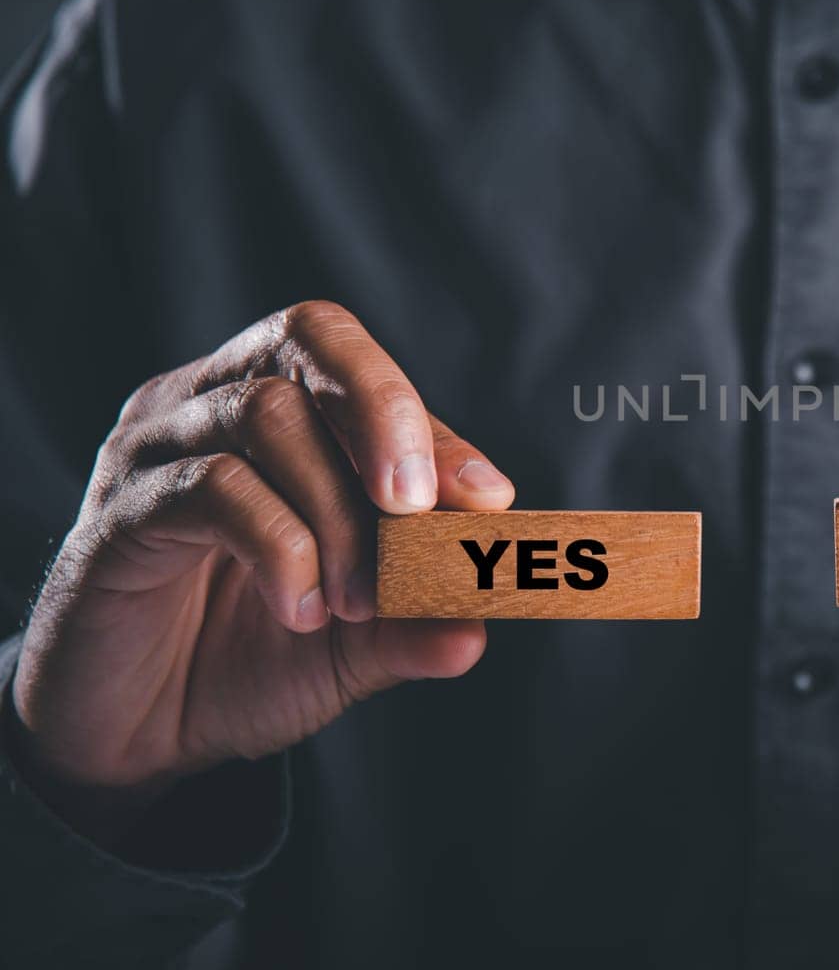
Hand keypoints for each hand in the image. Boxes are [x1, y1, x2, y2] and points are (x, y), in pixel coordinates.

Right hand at [10, 301, 513, 837]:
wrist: (137, 736)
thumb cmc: (248, 659)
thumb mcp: (355, 646)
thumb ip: (415, 624)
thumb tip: (480, 626)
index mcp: (278, 406)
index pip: (364, 371)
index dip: (432, 427)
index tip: (489, 499)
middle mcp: (212, 403)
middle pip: (311, 337)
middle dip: (387, 411)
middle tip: (420, 507)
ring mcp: (156, 450)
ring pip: (267, 413)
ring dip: (337, 510)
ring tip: (359, 600)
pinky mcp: (116, 514)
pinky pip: (209, 488)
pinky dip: (279, 546)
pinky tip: (301, 611)